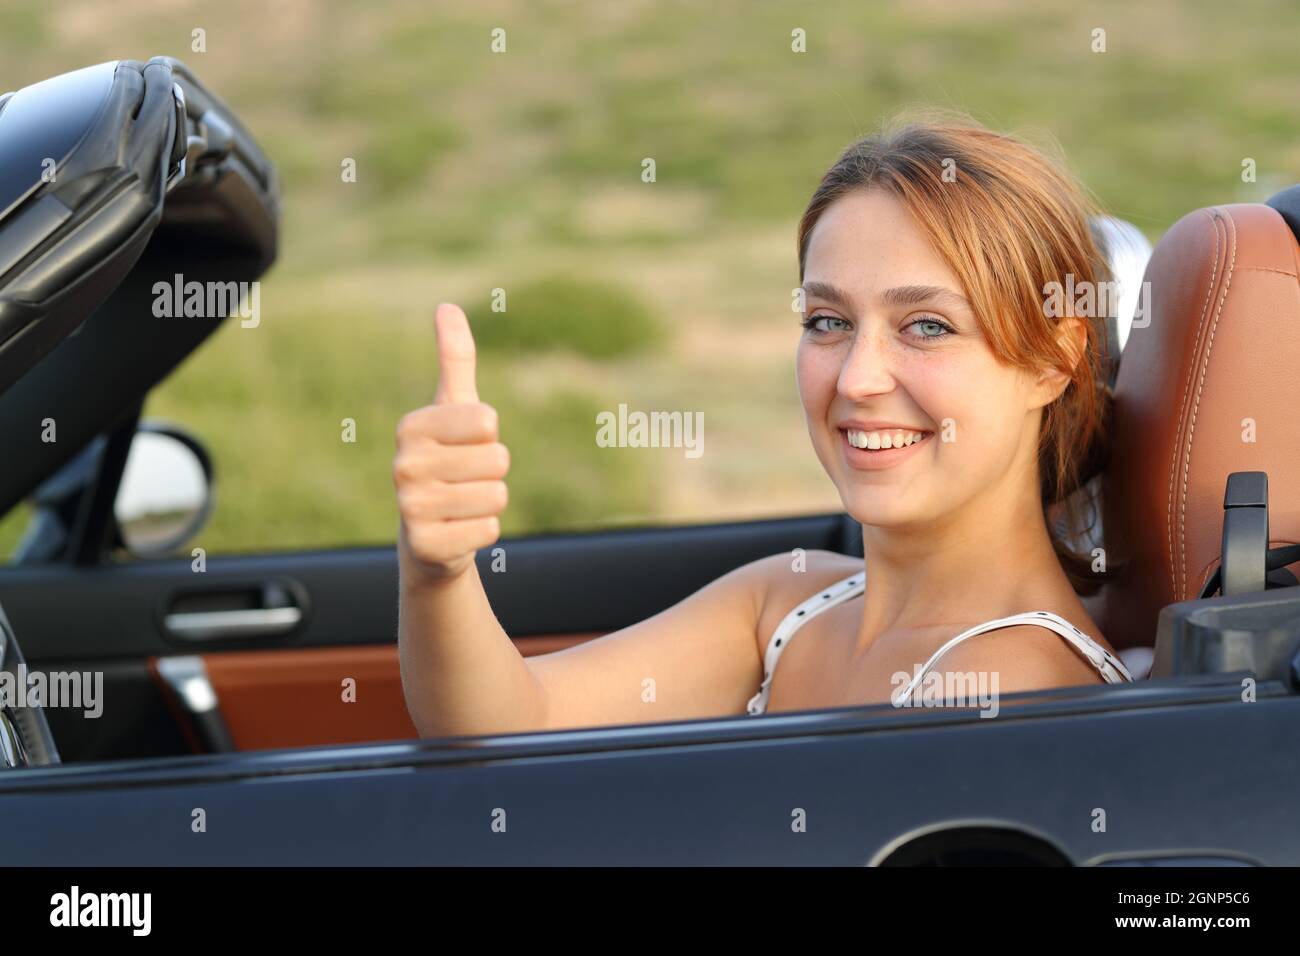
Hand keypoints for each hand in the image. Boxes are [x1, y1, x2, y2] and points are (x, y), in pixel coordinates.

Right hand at [394, 303, 508, 582]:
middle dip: (493, 473)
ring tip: (463, 504)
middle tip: (467, 481)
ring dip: (490, 502)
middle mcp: (403, 465)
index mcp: (411, 427)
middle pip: (497, 460)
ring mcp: (410, 507)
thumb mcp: (453, 409)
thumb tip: (447, 307)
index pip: (487, 421)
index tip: (464, 445)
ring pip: (497, 495)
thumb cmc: (448, 461)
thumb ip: (455, 359)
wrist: (430, 535)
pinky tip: (460, 530)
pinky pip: (490, 529)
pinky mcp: (426, 545)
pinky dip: (485, 531)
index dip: (488, 436)